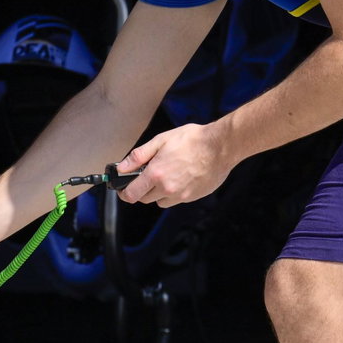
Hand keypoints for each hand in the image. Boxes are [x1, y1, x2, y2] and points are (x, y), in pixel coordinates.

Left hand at [115, 123, 231, 206]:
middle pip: (145, 199)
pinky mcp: (193, 197)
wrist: (220, 147)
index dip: (124, 193)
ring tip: (166, 175)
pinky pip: (177, 200)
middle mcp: (167, 189)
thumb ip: (139, 155)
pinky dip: (174, 192)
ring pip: (161, 201)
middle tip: (146, 176)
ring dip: (158, 193)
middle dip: (142, 190)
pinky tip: (181, 177)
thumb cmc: (193, 140)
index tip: (123, 189)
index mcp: (156, 174)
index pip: (132, 194)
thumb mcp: (161, 140)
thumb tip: (122, 167)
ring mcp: (181, 195)